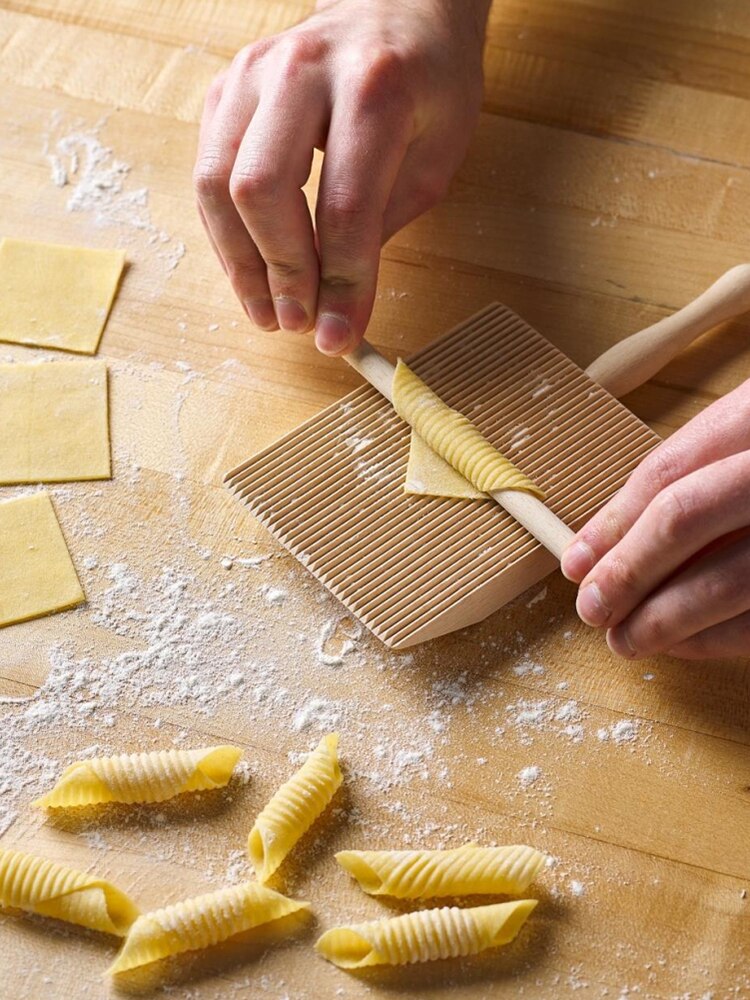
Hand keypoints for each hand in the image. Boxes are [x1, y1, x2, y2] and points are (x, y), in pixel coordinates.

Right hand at [194, 0, 489, 354]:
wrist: (396, 6)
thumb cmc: (427, 84)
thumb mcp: (434, 157)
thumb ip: (382, 229)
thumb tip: (339, 312)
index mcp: (374, 87)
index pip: (346, 207)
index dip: (339, 284)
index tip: (337, 335)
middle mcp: (303, 70)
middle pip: (262, 190)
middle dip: (279, 273)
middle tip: (298, 323)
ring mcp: (252, 74)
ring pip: (217, 184)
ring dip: (239, 264)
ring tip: (267, 312)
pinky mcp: (224, 89)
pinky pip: (207, 175)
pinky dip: (226, 235)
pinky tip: (252, 269)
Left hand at [560, 380, 749, 659]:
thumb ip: (695, 472)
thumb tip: (603, 540)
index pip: (670, 471)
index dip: (613, 523)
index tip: (576, 562)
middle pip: (687, 516)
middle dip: (628, 570)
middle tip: (592, 609)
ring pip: (731, 581)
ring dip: (666, 620)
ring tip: (626, 640)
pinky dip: (720, 640)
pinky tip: (685, 645)